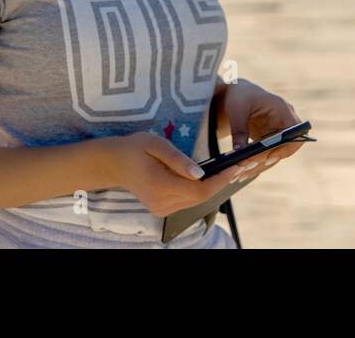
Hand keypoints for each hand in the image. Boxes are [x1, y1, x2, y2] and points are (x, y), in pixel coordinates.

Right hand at [100, 132, 239, 217]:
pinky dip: (200, 189)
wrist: (114, 163)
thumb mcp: (156, 144)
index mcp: (160, 186)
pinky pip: (187, 201)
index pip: (199, 191)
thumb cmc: (135, 148)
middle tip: (240, 164)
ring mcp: (161, 209)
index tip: (236, 167)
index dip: (220, 180)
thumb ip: (178, 160)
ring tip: (229, 168)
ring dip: (212, 186)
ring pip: (196, 201)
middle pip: (201, 197)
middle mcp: (162, 203)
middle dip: (221, 182)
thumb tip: (201, 174)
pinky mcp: (162, 209)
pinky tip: (209, 176)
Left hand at [218, 81, 305, 182]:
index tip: (268, 157)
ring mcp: (279, 132)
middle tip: (248, 170)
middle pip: (286, 147)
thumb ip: (239, 130)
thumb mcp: (236, 110)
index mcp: (282, 109)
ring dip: (260, 165)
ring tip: (241, 174)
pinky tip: (241, 172)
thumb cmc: (239, 95)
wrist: (236, 93)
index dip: (286, 146)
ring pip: (276, 154)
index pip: (295, 132)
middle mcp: (285, 122)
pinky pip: (268, 154)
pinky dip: (256, 162)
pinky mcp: (270, 139)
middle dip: (268, 160)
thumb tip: (239, 152)